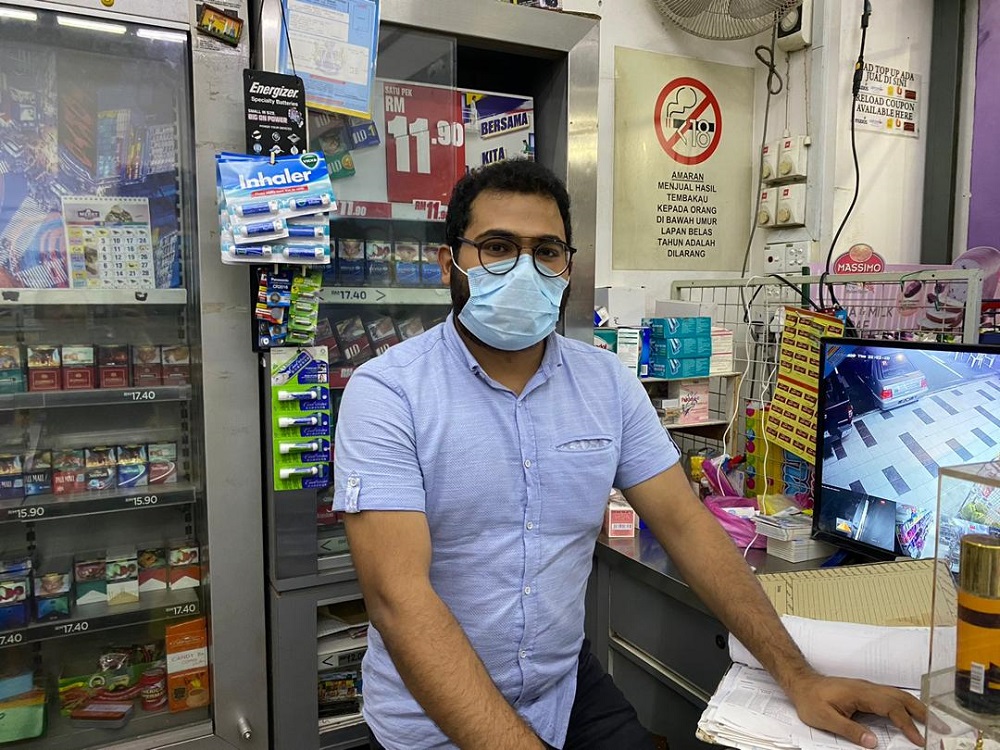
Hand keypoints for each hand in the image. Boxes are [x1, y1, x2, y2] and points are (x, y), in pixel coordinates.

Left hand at [787, 673, 926, 747]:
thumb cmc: (811, 700)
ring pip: (899, 696)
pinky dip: (906, 706)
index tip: (920, 740)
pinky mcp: (866, 692)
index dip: (907, 724)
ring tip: (934, 722)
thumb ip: (850, 730)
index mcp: (861, 694)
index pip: (891, 708)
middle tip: (942, 728)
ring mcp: (868, 689)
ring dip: (918, 708)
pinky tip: (912, 714)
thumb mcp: (825, 719)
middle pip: (902, 698)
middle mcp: (868, 689)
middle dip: (924, 713)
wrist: (801, 683)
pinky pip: (892, 697)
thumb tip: (873, 742)